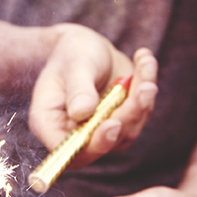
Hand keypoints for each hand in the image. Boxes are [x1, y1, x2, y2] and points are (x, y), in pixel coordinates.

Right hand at [30, 27, 157, 163]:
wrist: (86, 46)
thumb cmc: (72, 53)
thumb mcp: (74, 65)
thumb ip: (78, 89)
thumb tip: (82, 113)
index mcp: (50, 122)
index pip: (67, 150)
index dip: (91, 145)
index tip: (112, 124)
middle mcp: (75, 133)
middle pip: (104, 143)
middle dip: (127, 116)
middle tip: (144, 88)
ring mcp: (100, 130)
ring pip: (128, 130)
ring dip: (142, 101)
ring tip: (146, 65)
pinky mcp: (121, 121)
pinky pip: (141, 113)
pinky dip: (147, 88)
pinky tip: (144, 60)